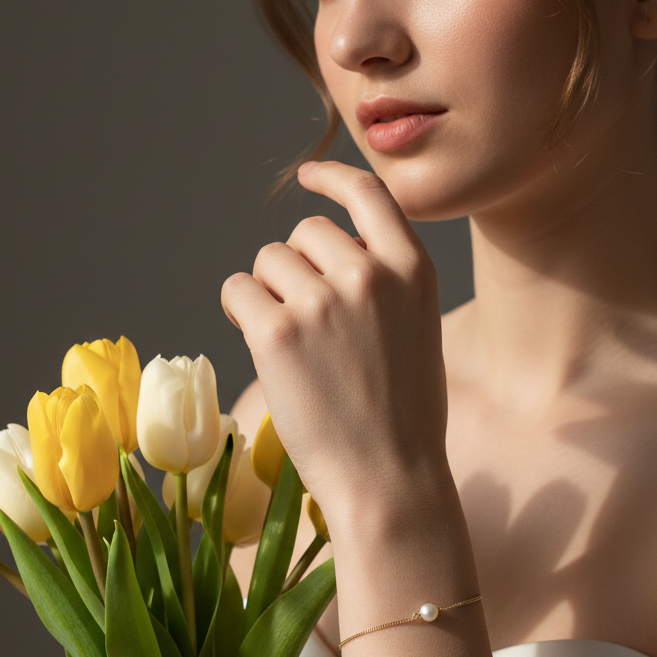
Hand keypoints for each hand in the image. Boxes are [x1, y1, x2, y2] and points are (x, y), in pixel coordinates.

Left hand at [221, 162, 448, 530]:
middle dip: (295, 265)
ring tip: (293, 345)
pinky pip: (237, 290)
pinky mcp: (277, 332)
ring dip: (268, 293)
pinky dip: (240, 311)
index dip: (333, 178)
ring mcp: (321, 301)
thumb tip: (334, 254)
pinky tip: (262, 343)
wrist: (390, 479)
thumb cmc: (405, 417)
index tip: (309, 177)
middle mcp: (368, 274)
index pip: (369, 194)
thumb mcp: (420, 332)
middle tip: (306, 319)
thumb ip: (387, 284)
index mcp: (413, 270)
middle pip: (304, 233)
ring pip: (266, 261)